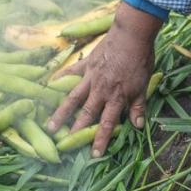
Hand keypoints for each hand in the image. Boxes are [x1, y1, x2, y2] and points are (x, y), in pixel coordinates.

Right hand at [46, 2, 161, 156]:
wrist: (132, 35)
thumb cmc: (141, 60)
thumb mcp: (144, 85)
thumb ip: (138, 106)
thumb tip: (137, 126)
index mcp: (116, 97)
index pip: (107, 123)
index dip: (100, 140)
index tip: (93, 155)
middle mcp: (100, 90)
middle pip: (86, 114)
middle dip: (75, 131)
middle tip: (63, 145)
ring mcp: (90, 77)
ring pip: (72, 98)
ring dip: (60, 113)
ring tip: (48, 125)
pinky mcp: (85, 64)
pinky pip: (69, 73)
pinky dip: (58, 79)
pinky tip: (46, 85)